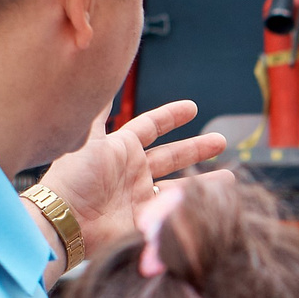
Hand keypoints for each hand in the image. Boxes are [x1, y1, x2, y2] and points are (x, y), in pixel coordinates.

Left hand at [37, 101, 230, 260]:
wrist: (66, 222)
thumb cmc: (73, 177)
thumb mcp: (86, 137)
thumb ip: (97, 111)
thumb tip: (94, 75)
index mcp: (120, 149)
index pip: (151, 127)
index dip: (170, 116)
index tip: (192, 108)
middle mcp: (133, 171)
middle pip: (172, 156)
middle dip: (197, 149)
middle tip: (222, 141)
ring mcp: (141, 196)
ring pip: (180, 185)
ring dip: (205, 181)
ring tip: (231, 178)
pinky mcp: (147, 219)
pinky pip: (177, 209)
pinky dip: (195, 205)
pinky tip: (215, 201)